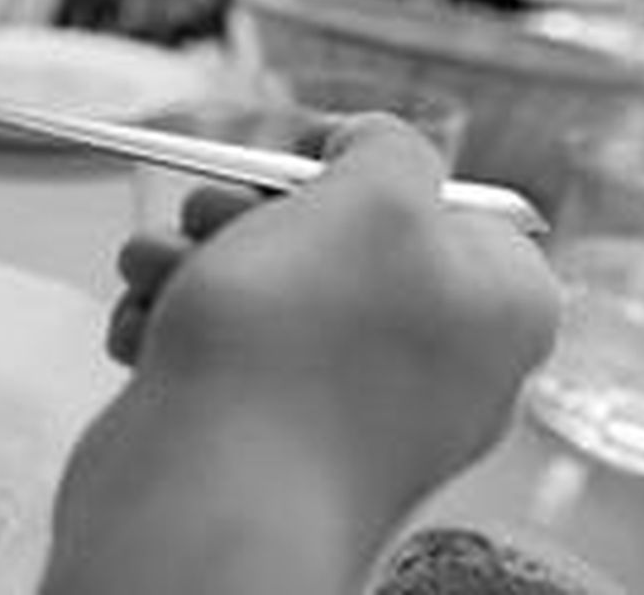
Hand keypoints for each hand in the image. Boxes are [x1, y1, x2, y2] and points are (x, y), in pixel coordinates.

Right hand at [45, 117, 558, 594]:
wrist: (210, 495)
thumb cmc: (302, 342)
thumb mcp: (375, 194)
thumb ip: (390, 147)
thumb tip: (370, 149)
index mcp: (497, 304)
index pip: (445, 200)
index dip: (362, 167)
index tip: (301, 158)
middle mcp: (435, 359)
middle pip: (335, 237)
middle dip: (248, 213)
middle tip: (214, 218)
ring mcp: (347, 404)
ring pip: (260, 287)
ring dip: (191, 262)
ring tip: (160, 274)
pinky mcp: (266, 434)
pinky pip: (220, 349)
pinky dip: (173, 325)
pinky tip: (146, 329)